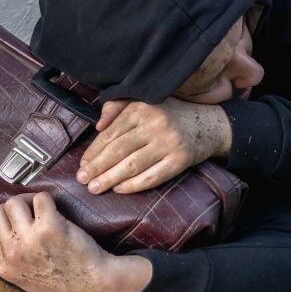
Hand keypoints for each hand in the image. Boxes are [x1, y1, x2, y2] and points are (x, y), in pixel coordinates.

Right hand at [0, 192, 150, 291]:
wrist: (92, 281)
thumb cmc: (62, 281)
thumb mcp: (28, 285)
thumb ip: (6, 273)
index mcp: (4, 265)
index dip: (4, 220)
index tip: (19, 221)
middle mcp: (12, 252)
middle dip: (12, 207)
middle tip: (29, 210)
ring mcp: (29, 238)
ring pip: (14, 202)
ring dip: (28, 199)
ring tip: (42, 207)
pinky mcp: (50, 226)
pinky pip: (40, 198)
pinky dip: (47, 198)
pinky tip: (55, 208)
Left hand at [76, 98, 231, 194]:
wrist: (208, 125)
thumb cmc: (170, 114)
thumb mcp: (145, 102)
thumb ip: (118, 106)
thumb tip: (98, 125)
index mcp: (142, 107)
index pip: (111, 133)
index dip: (93, 151)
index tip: (82, 164)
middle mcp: (155, 124)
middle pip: (118, 150)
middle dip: (97, 167)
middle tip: (82, 180)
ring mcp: (169, 143)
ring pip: (132, 165)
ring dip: (110, 179)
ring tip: (95, 188)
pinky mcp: (180, 160)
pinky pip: (152, 177)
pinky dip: (134, 185)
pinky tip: (120, 190)